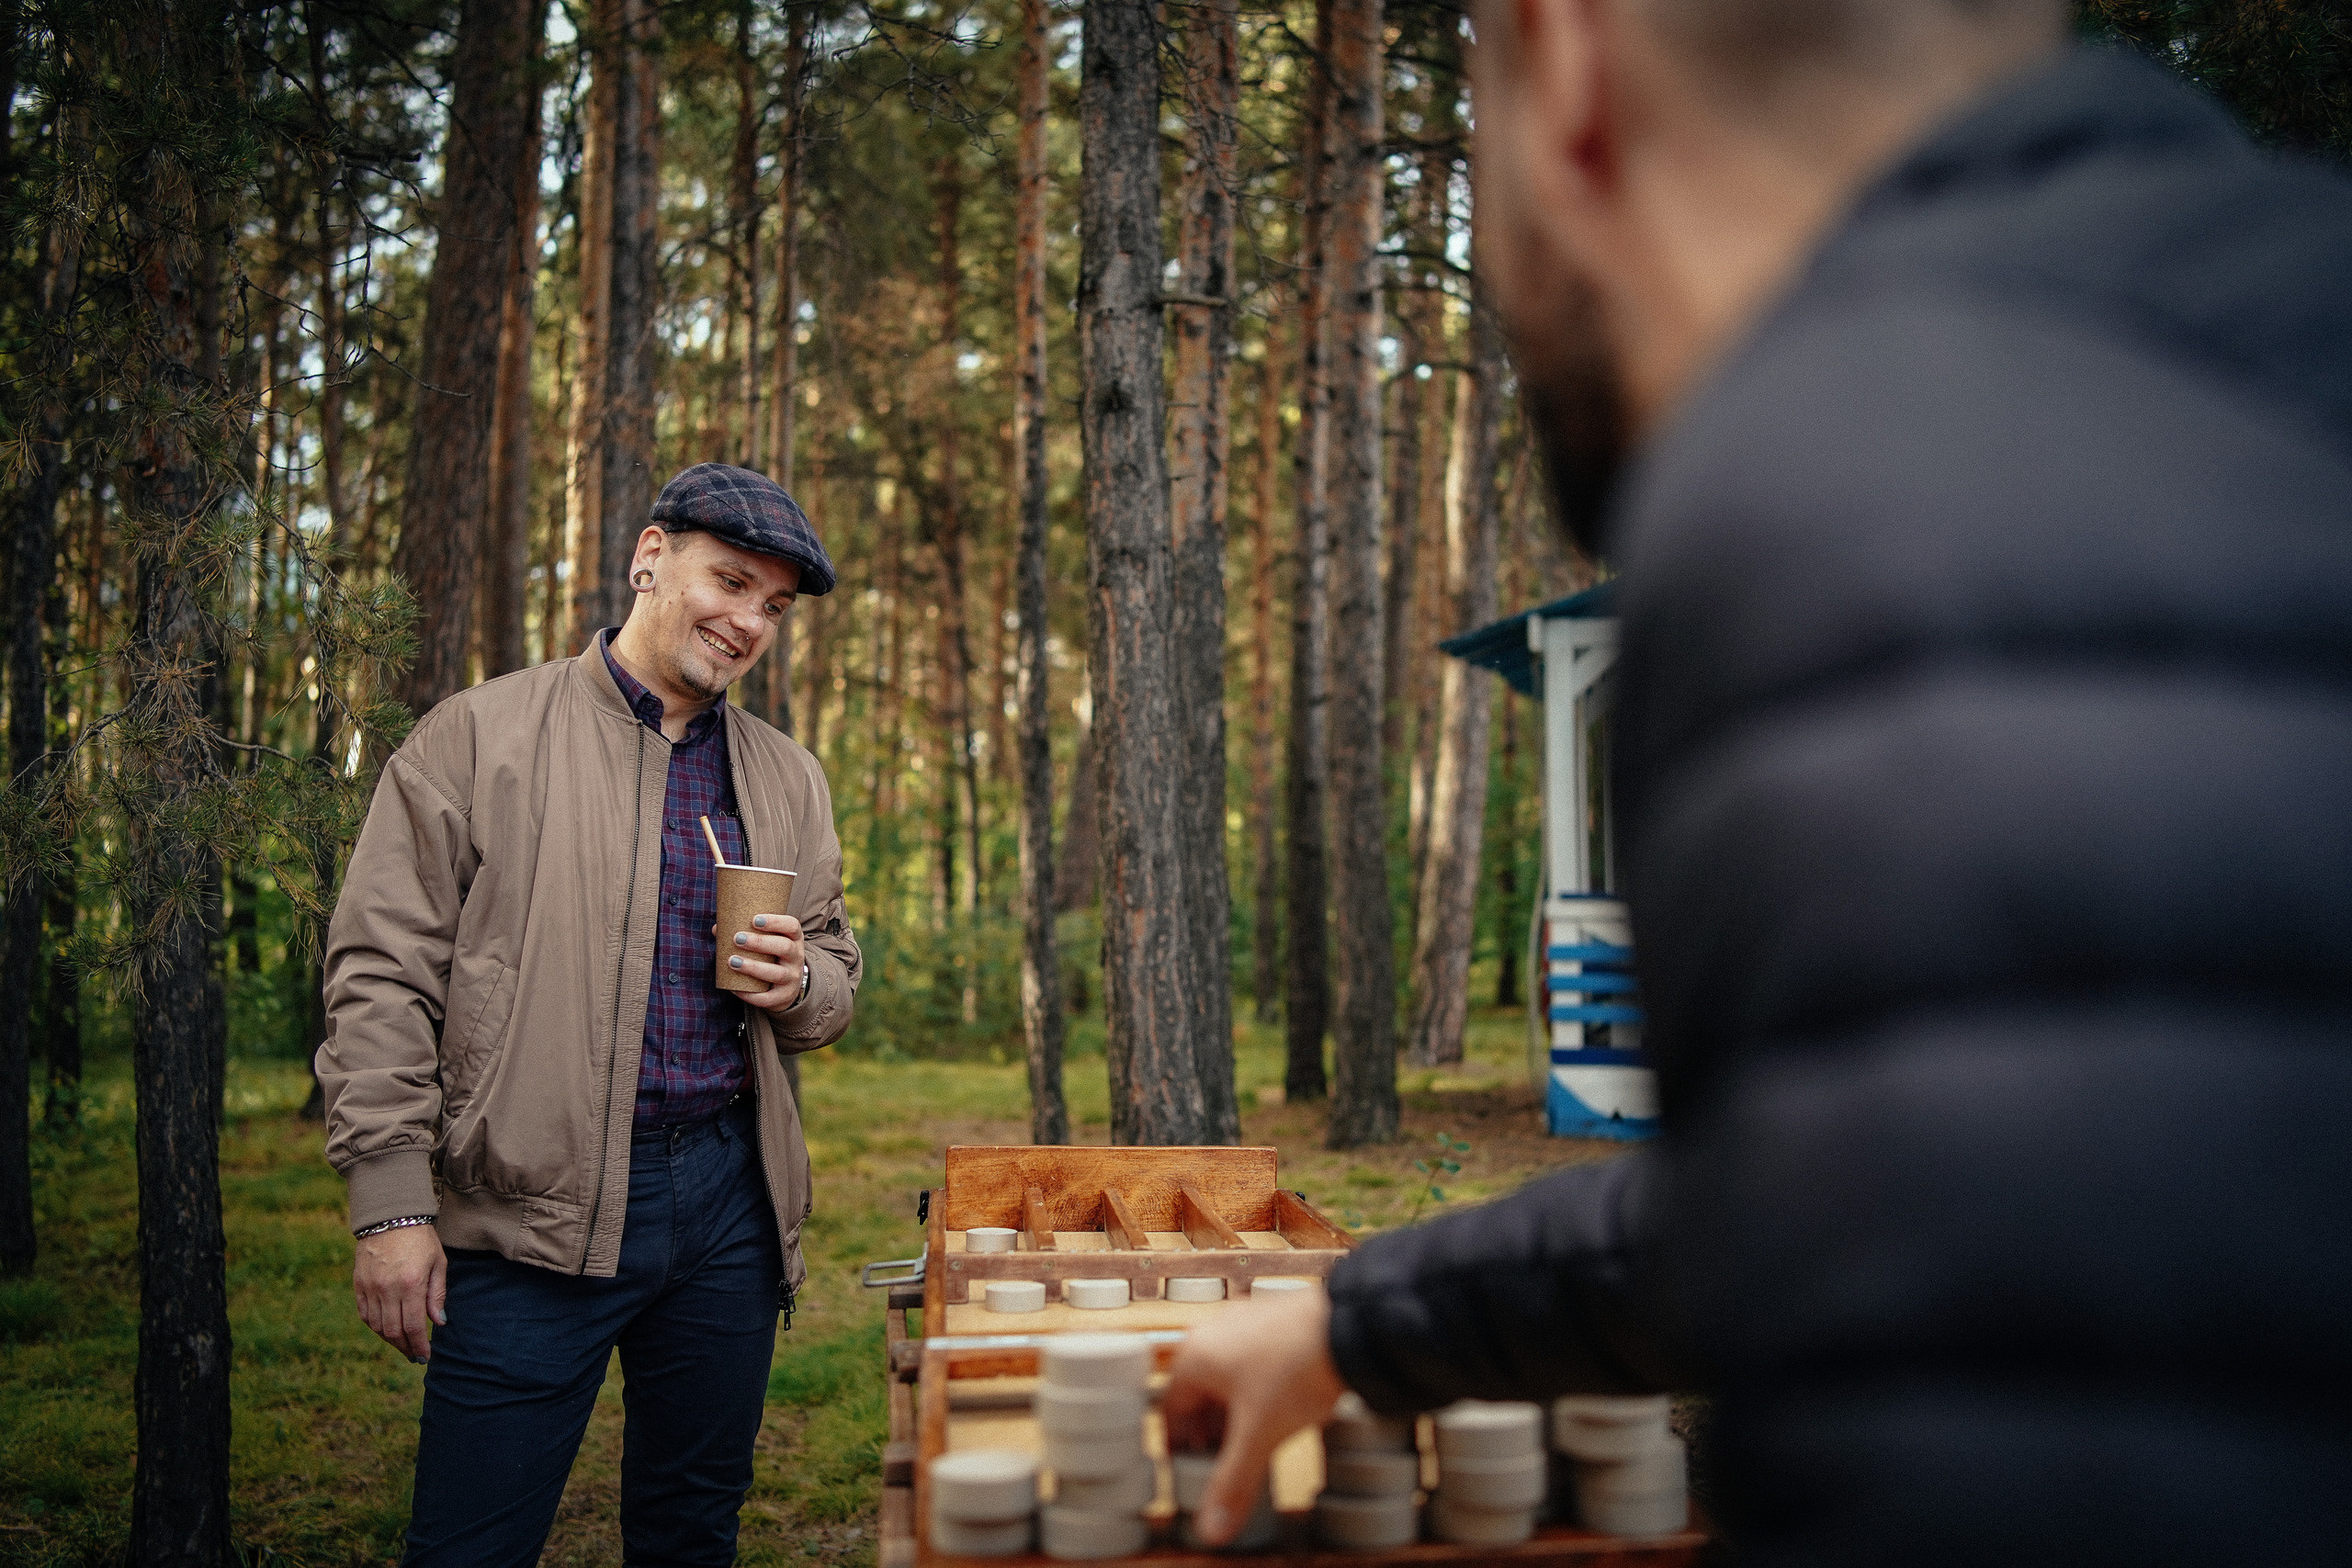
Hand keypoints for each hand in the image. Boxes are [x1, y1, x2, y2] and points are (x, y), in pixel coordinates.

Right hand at [354, 1224, 446, 1362]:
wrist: (391, 1217)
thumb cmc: (421, 1239)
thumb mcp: (438, 1263)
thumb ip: (437, 1294)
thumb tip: (439, 1322)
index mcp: (411, 1284)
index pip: (413, 1326)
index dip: (419, 1345)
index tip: (425, 1356)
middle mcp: (388, 1288)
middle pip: (393, 1331)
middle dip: (406, 1347)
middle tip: (415, 1356)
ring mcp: (370, 1287)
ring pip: (377, 1326)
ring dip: (390, 1340)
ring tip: (403, 1344)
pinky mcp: (359, 1284)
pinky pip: (365, 1314)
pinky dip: (375, 1326)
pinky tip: (386, 1329)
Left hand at [725, 912, 807, 1011]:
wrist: (788, 986)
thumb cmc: (772, 957)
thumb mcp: (768, 943)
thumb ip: (746, 933)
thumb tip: (717, 929)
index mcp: (794, 939)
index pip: (792, 926)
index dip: (775, 922)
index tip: (754, 920)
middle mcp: (796, 958)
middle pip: (784, 947)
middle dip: (760, 942)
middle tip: (737, 939)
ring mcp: (792, 978)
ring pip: (777, 973)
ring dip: (753, 967)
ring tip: (733, 962)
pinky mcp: (783, 996)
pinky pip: (767, 997)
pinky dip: (750, 994)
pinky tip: (734, 988)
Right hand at [1162, 1290, 1346, 1544]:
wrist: (1350, 1329)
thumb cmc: (1298, 1369)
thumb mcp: (1260, 1435)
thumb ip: (1233, 1482)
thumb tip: (1211, 1526)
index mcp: (1196, 1356)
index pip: (1171, 1409)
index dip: (1179, 1446)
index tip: (1189, 1470)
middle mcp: (1214, 1334)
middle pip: (1198, 1395)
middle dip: (1208, 1434)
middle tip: (1221, 1466)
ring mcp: (1245, 1325)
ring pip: (1226, 1381)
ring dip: (1233, 1417)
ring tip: (1251, 1447)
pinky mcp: (1274, 1325)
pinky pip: (1251, 1367)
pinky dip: (1255, 1397)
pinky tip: (1277, 1415)